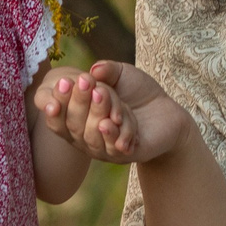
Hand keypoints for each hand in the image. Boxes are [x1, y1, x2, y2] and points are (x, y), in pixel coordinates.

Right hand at [38, 60, 191, 163]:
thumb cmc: (138, 91)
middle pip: (74, 126)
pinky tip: (109, 123)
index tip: (62, 82)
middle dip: (78, 102)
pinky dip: (111, 136)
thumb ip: (107, 70)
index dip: (58, 101)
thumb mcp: (121, 75)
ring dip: (96, 114)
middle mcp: (87, 138)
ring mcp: (105, 149)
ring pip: (92, 137)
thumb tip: (94, 70)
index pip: (60, 117)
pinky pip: (114, 149)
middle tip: (85, 81)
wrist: (167, 110)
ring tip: (101, 94)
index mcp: (79, 120)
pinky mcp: (126, 155)